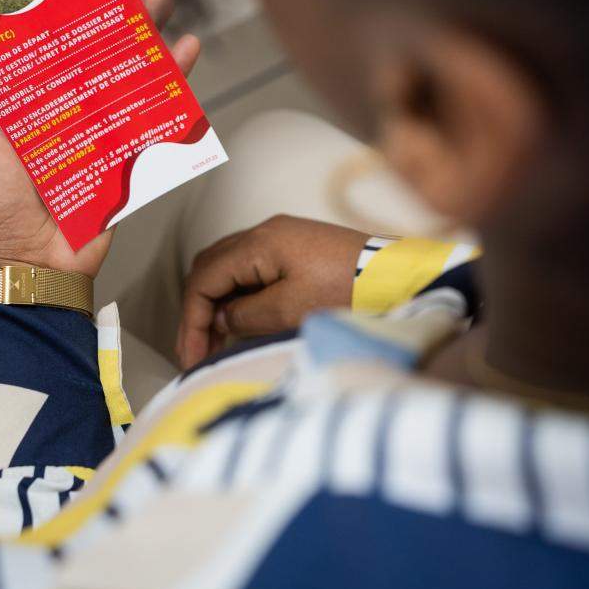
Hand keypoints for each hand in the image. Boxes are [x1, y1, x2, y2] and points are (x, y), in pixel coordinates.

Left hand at [0, 0, 199, 279]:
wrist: (29, 266)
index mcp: (17, 92)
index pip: (40, 30)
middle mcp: (58, 100)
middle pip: (90, 39)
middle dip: (113, 2)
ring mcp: (95, 123)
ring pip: (125, 65)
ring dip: (147, 30)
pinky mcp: (124, 148)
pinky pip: (152, 107)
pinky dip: (173, 79)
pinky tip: (187, 50)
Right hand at [176, 214, 367, 368]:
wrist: (397, 275)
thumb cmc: (348, 290)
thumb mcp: (291, 310)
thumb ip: (247, 315)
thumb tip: (223, 320)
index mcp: (259, 243)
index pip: (205, 279)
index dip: (192, 320)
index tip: (191, 357)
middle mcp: (266, 232)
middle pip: (210, 267)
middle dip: (198, 310)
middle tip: (196, 351)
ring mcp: (282, 236)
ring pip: (229, 266)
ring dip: (217, 302)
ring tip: (215, 342)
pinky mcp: (297, 247)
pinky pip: (251, 267)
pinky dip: (238, 294)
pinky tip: (241, 322)